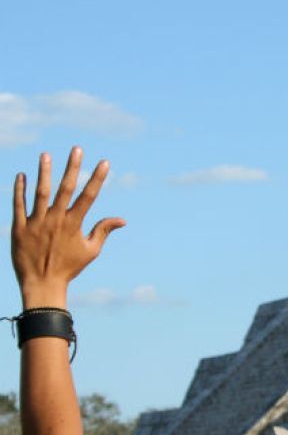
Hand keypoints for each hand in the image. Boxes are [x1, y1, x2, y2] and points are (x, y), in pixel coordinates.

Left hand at [11, 148, 125, 308]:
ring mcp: (36, 223)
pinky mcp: (19, 229)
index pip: (88, 196)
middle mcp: (56, 220)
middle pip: (65, 189)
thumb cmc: (69, 268)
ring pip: (40, 193)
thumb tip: (122, 220)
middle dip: (72, 168)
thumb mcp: (91, 251)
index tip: (104, 162)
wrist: (42, 284)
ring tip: (45, 155)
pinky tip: (21, 176)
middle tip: (76, 149)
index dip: (97, 178)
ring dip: (43, 174)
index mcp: (74, 224)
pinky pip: (18, 206)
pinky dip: (19, 190)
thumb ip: (103, 231)